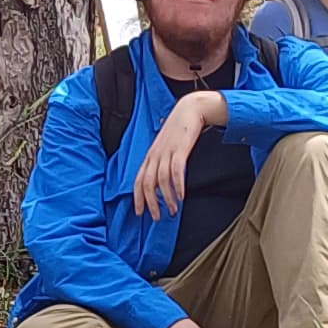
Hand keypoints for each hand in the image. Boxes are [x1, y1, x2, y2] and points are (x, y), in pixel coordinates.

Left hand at [131, 90, 221, 218]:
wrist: (190, 109)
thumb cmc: (179, 129)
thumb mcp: (166, 146)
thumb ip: (162, 161)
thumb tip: (162, 180)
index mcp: (150, 155)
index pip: (138, 180)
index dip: (137, 197)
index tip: (140, 212)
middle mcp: (155, 155)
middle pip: (147, 183)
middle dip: (151, 203)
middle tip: (157, 217)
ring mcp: (167, 152)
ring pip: (161, 180)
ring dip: (167, 198)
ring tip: (173, 211)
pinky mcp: (180, 149)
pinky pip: (176, 171)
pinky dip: (178, 185)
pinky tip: (182, 196)